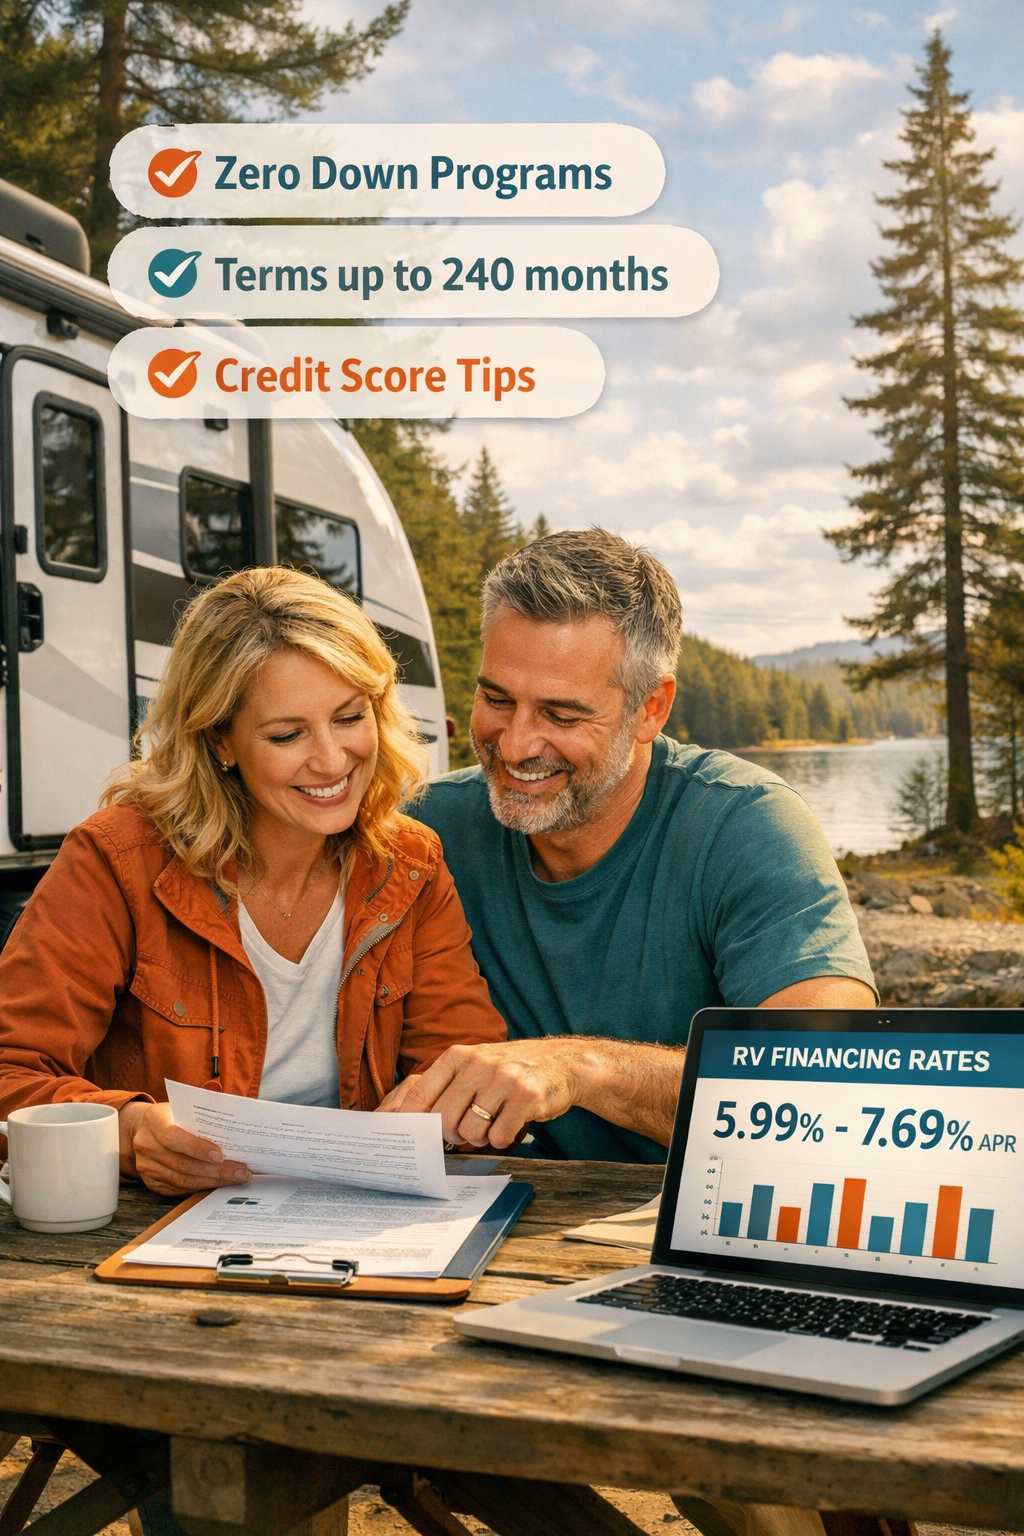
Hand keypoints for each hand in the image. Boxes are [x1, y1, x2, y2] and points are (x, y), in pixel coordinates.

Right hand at [119, 1101, 251, 1194]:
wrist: (146, 1128)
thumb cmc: (173, 1115)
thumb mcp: (183, 1106)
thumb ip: (203, 1114)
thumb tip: (235, 1124)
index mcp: (153, 1120)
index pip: (173, 1137)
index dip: (197, 1148)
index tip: (220, 1155)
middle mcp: (146, 1144)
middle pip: (182, 1164)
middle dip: (215, 1170)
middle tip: (240, 1171)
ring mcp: (146, 1166)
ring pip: (182, 1180)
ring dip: (212, 1181)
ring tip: (234, 1178)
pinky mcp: (152, 1182)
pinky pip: (179, 1189)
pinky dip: (201, 1187)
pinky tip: (218, 1182)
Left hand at [376, 1041, 582, 1148]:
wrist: (561, 1062)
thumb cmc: (509, 1070)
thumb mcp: (475, 1065)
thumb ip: (445, 1086)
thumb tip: (405, 1116)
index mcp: (459, 1056)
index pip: (420, 1092)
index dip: (408, 1119)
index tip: (404, 1138)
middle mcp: (478, 1064)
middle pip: (443, 1118)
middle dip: (451, 1135)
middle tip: (464, 1132)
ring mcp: (503, 1079)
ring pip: (470, 1131)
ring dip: (480, 1138)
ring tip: (491, 1124)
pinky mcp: (525, 1097)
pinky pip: (499, 1136)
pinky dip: (502, 1139)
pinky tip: (510, 1125)